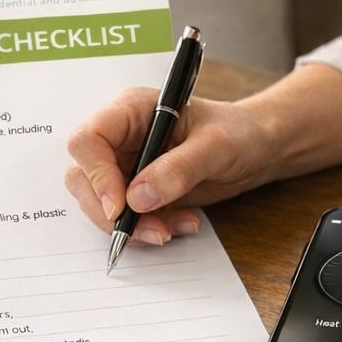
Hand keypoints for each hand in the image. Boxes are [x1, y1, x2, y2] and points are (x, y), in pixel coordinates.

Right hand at [63, 87, 274, 245]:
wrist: (257, 149)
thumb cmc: (239, 132)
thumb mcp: (215, 147)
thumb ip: (178, 169)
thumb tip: (137, 198)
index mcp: (132, 111)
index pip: (89, 140)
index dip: (96, 175)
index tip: (120, 206)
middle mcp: (122, 137)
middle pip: (84, 177)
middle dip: (111, 212)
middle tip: (151, 230)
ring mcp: (126, 164)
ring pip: (100, 203)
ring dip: (133, 225)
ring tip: (175, 228)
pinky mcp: (137, 190)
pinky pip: (125, 216)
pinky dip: (148, 228)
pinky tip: (182, 223)